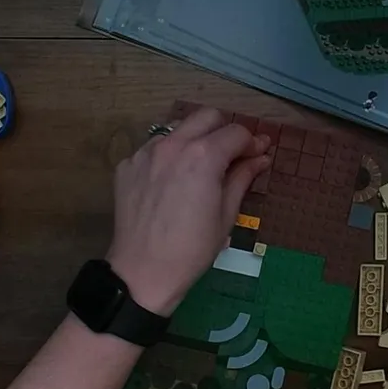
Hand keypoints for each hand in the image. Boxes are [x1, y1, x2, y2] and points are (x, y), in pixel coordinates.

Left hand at [106, 108, 270, 315]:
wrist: (144, 271)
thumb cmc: (193, 248)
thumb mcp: (226, 214)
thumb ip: (242, 177)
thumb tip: (261, 157)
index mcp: (203, 155)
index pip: (236, 133)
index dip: (252, 143)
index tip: (258, 155)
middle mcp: (173, 144)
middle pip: (207, 117)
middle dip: (224, 131)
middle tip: (231, 157)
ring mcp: (145, 152)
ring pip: (177, 129)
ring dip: (194, 140)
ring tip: (199, 169)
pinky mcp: (127, 165)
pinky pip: (153, 149)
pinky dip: (168, 157)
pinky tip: (171, 183)